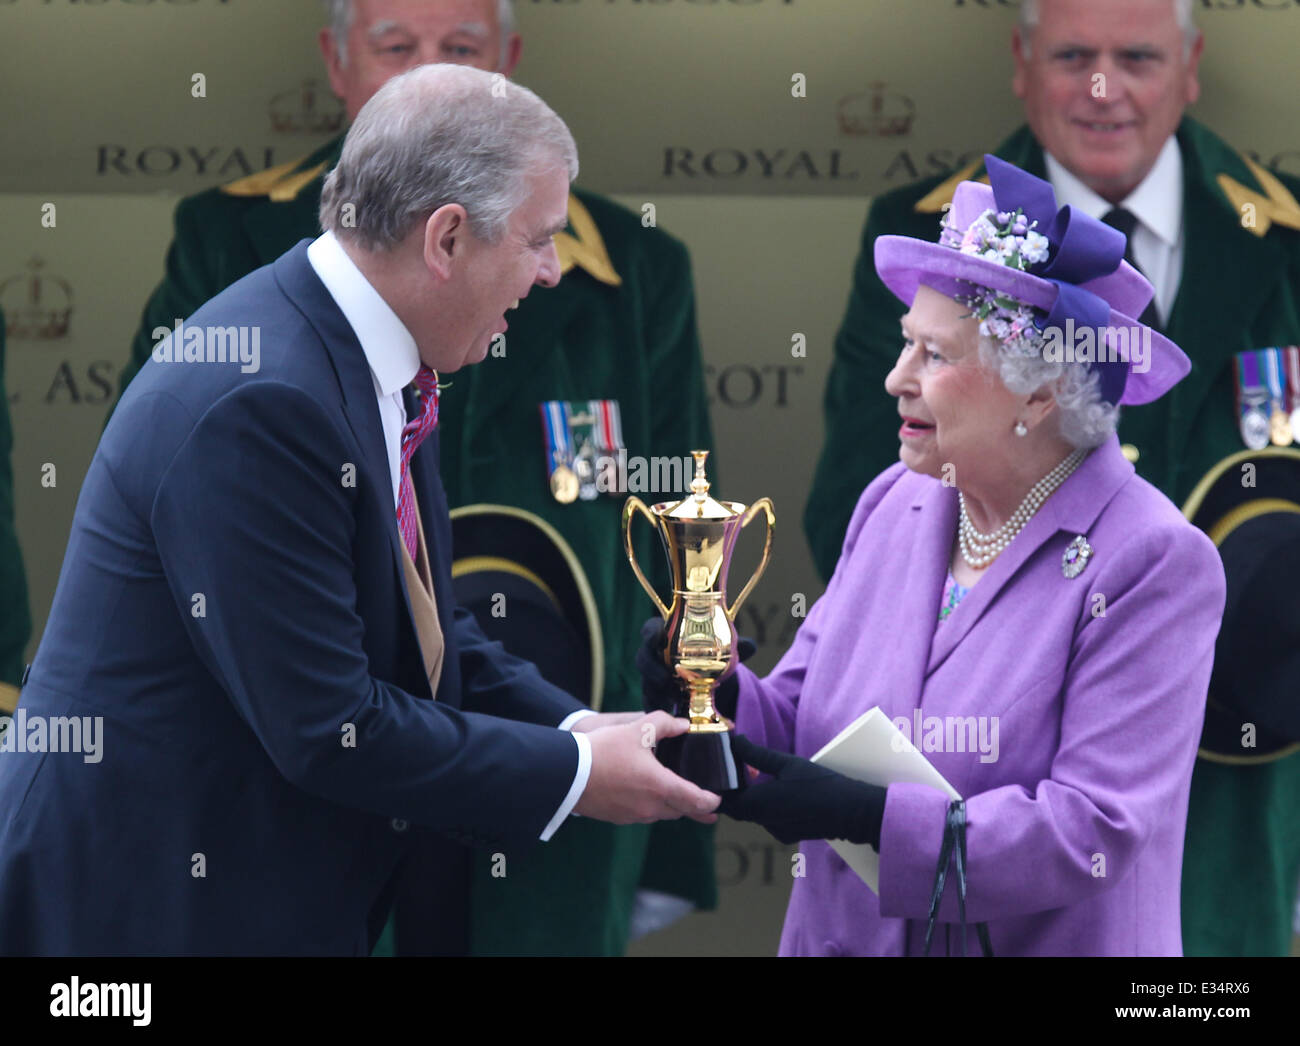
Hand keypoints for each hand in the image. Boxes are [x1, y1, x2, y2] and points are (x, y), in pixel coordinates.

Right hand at [574, 711, 720, 824]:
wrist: (568, 774)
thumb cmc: (603, 751)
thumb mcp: (637, 730)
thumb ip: (664, 724)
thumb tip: (683, 725)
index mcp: (661, 787)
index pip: (696, 801)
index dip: (711, 803)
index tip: (718, 802)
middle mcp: (651, 807)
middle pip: (681, 811)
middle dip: (694, 808)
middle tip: (707, 807)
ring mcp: (633, 815)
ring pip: (661, 815)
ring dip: (671, 807)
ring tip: (677, 798)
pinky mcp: (618, 818)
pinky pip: (642, 815)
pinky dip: (650, 807)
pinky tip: (645, 796)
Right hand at [635, 617, 756, 719]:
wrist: (707, 685)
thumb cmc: (710, 661)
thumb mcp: (723, 654)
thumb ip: (735, 649)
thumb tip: (750, 645)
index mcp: (666, 638)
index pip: (650, 630)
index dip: (649, 633)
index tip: (656, 637)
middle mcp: (655, 657)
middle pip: (643, 658)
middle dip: (650, 669)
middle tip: (664, 680)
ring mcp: (652, 678)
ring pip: (646, 682)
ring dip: (654, 691)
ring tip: (670, 700)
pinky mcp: (654, 696)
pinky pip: (650, 702)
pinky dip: (657, 709)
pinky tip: (666, 718)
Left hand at [719, 735, 885, 846]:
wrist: (852, 812)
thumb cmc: (821, 784)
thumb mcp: (788, 763)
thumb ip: (757, 755)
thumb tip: (735, 742)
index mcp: (759, 804)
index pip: (724, 801)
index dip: (716, 789)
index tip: (714, 773)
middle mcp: (764, 822)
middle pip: (737, 809)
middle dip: (732, 792)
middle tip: (733, 770)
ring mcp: (777, 831)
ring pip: (753, 815)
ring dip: (750, 799)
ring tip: (752, 777)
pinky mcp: (789, 835)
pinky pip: (768, 820)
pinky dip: (765, 807)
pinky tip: (776, 791)